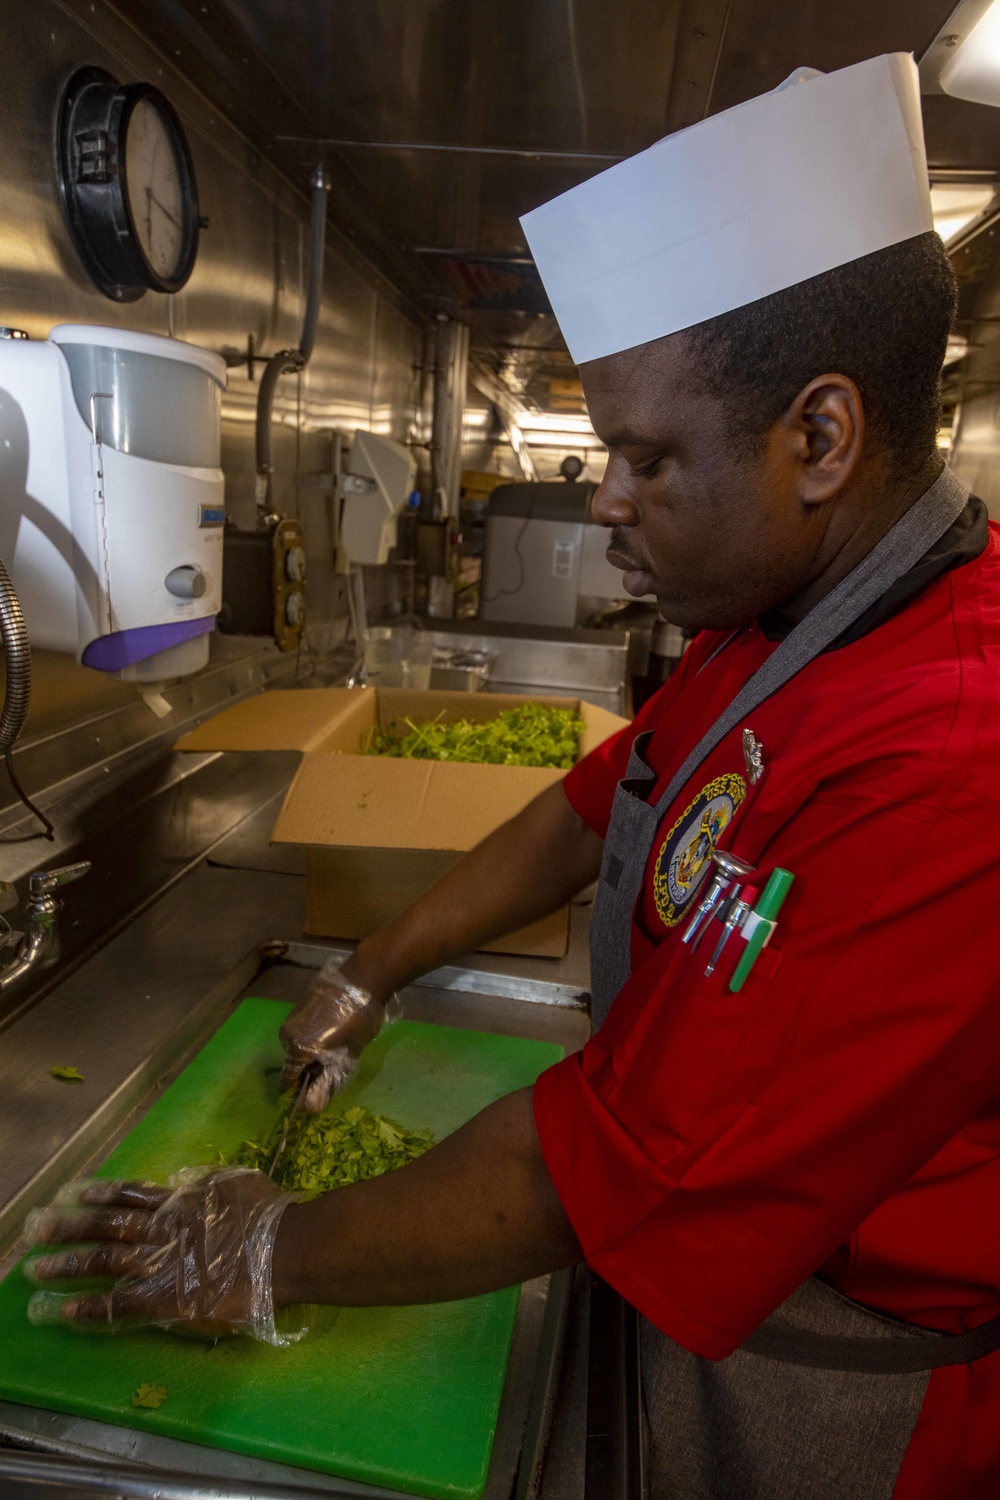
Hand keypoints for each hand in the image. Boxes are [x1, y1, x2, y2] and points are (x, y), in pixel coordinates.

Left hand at [24, 1169, 297, 1342]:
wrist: (283, 1248)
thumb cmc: (269, 1215)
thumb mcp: (234, 1184)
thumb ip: (208, 1185)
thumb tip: (191, 1182)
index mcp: (178, 1201)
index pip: (128, 1195)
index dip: (98, 1194)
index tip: (71, 1193)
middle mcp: (160, 1228)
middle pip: (105, 1225)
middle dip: (69, 1228)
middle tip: (35, 1229)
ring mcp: (158, 1262)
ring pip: (102, 1261)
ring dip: (66, 1266)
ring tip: (35, 1270)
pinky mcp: (162, 1297)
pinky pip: (116, 1303)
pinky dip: (87, 1308)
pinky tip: (60, 1312)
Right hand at [278, 958, 390, 1111]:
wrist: (363, 978)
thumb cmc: (359, 1020)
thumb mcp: (348, 1056)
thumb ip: (327, 1084)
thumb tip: (311, 1108)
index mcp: (297, 1049)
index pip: (288, 1082)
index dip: (301, 1092)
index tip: (316, 1095)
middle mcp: (287, 1034)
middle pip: (294, 1063)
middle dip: (311, 1070)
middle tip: (335, 1066)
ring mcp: (292, 1018)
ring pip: (298, 1046)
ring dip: (313, 1052)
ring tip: (338, 1046)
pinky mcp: (299, 1006)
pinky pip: (302, 1031)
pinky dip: (314, 1037)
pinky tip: (334, 1031)